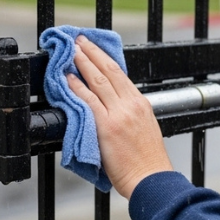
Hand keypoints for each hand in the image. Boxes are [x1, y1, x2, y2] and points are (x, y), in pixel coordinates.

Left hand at [66, 34, 172, 198]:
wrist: (151, 178)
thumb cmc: (147, 161)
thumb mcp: (145, 129)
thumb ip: (130, 115)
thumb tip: (112, 108)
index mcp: (141, 104)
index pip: (120, 73)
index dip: (104, 58)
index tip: (93, 48)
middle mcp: (131, 104)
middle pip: (109, 71)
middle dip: (92, 52)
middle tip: (78, 40)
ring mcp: (119, 114)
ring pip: (98, 80)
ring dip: (82, 63)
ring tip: (70, 51)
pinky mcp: (106, 126)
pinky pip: (89, 101)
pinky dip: (77, 87)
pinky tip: (68, 78)